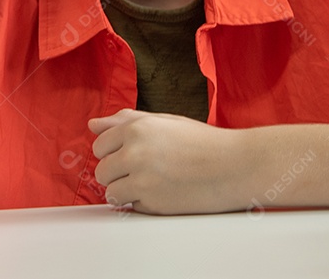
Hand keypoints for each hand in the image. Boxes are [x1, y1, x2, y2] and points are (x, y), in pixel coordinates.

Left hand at [89, 109, 249, 214]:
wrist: (234, 166)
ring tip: (154, 183)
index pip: (99, 145)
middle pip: (101, 170)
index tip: (134, 155)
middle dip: (118, 173)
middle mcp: (135, 151)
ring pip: (111, 192)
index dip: (115, 152)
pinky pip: (130, 207)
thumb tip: (94, 124)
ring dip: (127, 191)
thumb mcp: (165, 122)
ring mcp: (142, 178)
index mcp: (137, 127)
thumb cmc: (202, 142)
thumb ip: (127, 121)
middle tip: (146, 170)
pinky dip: (143, 204)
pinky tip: (165, 193)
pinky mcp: (152, 202)